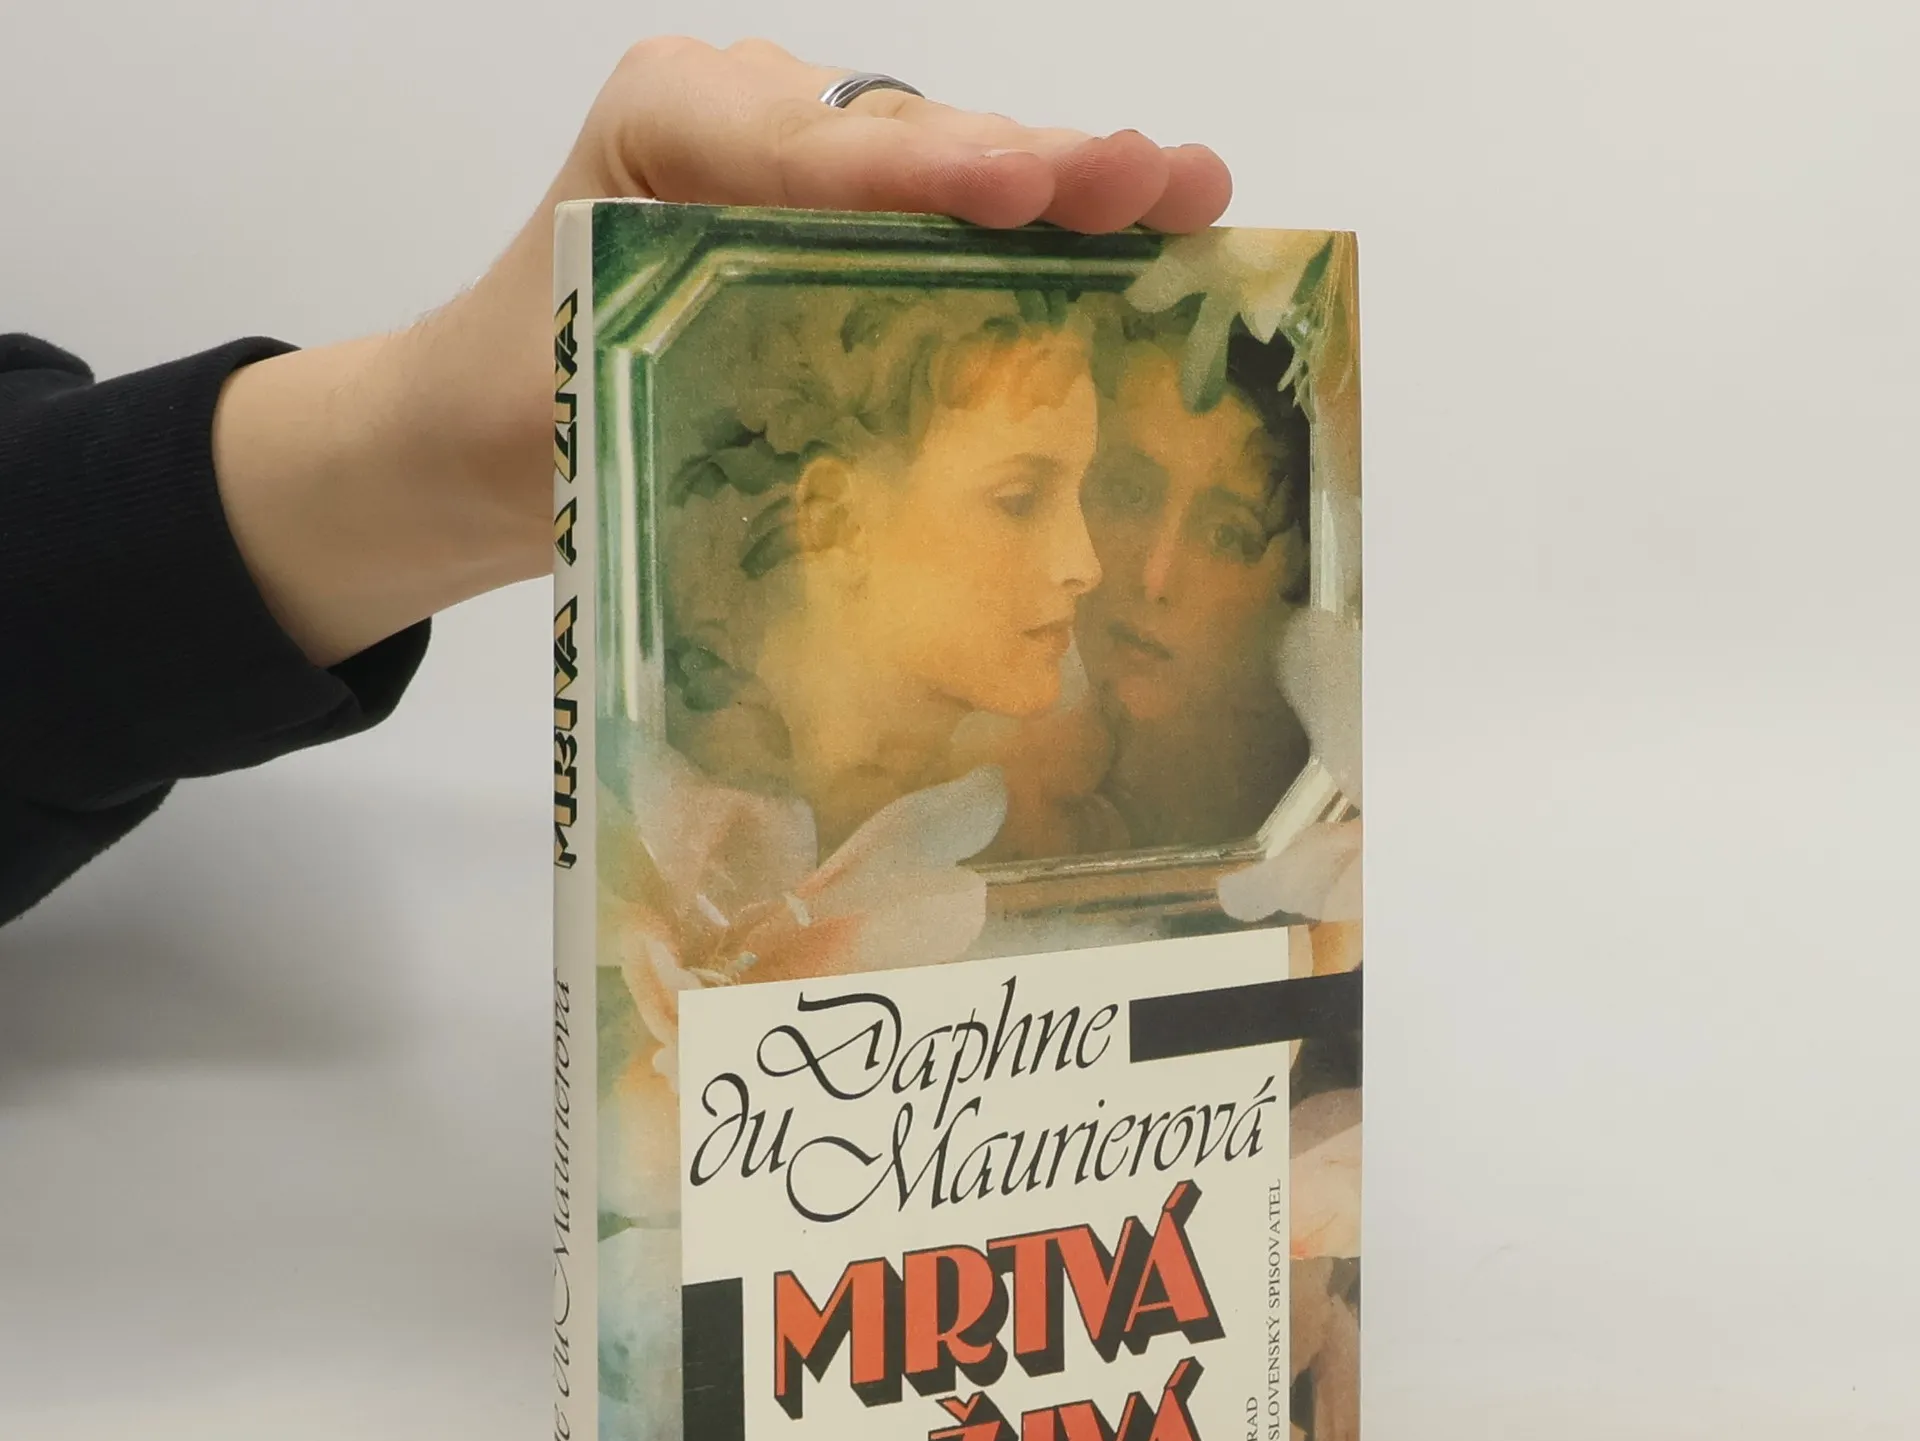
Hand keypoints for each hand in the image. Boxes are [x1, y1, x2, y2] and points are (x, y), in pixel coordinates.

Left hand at [212, 38, 1232, 667]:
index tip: (1020, 190)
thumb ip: (711, 378)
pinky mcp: (833, 226)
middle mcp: (744, 118)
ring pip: (945, 167)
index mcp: (667, 126)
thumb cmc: (511, 415)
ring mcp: (799, 167)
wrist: (471, 434)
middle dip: (1036, 164)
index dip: (925, 176)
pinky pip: (943, 221)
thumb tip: (860, 442)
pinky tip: (1133, 240)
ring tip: (1186, 193)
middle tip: (1158, 179)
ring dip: (1068, 188)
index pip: (809, 151)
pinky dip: (1037, 242)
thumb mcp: (586, 396)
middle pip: (908, 141)